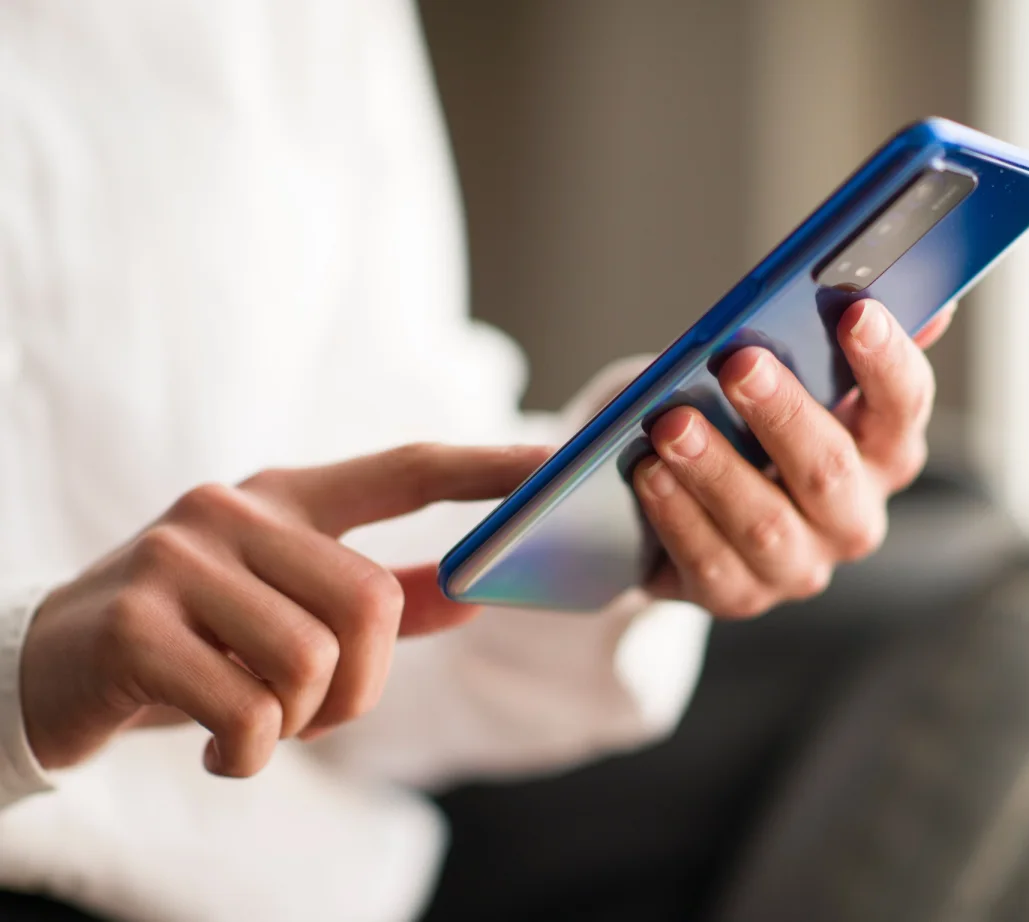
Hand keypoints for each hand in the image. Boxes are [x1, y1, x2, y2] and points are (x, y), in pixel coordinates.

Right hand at [20, 444, 547, 776]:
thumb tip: (478, 591)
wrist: (50, 669)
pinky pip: (251, 711)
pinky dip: (250, 754)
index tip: (552, 464)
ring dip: (298, 723)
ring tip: (255, 724)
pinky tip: (221, 750)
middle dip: (359, 688)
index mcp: (284, 498)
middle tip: (310, 713)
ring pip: (313, 661)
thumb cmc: (194, 639)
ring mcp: (180, 559)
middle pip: (369, 602)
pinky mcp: (139, 623)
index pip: (403, 470)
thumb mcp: (285, 609)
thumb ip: (382, 597)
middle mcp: (235, 510)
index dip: (483, 469)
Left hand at [633, 298, 952, 616]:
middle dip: (784, 413)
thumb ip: (821, 336)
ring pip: (766, 525)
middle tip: (739, 363)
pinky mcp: (738, 595)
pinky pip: (710, 563)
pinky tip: (648, 474)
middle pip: (831, 470)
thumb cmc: (725, 415)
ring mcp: (798, 565)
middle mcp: (851, 516)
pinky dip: (677, 515)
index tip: (856, 312)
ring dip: (716, 470)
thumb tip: (884, 283)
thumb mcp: (763, 367)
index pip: (903, 405)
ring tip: (671, 423)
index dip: (886, 361)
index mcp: (880, 450)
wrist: (657, 493)